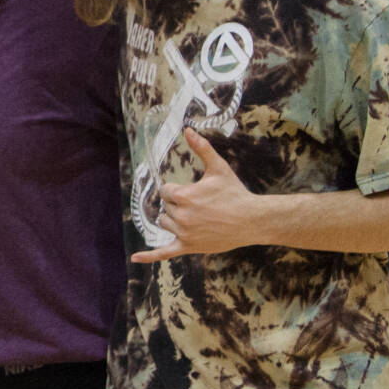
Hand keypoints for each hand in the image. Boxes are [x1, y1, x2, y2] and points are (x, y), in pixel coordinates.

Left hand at [135, 128, 258, 262]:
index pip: (165, 191)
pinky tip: (135, 258)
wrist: (252, 220)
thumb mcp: (218, 168)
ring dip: (175, 220)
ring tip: (198, 217)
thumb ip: (201, 148)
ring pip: (165, 223)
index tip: (195, 192)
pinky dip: (149, 256)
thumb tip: (188, 130)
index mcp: (184, 196)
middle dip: (180, 205)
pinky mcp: (188, 247)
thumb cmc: (235, 193)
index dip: (178, 190)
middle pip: (166, 207)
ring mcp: (184, 233)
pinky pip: (164, 253)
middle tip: (202, 206)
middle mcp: (181, 216)